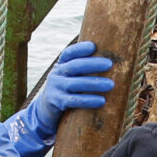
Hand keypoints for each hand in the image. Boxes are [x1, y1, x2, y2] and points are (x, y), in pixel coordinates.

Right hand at [0, 40, 115, 156]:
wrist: (44, 111)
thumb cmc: (66, 91)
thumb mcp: (70, 77)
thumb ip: (82, 70)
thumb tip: (111, 63)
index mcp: (61, 65)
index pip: (69, 53)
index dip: (80, 48)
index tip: (94, 46)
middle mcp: (56, 73)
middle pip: (75, 66)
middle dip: (93, 64)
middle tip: (110, 64)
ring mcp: (55, 87)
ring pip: (76, 83)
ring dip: (94, 83)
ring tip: (111, 84)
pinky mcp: (56, 102)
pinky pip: (74, 100)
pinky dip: (88, 100)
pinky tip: (101, 101)